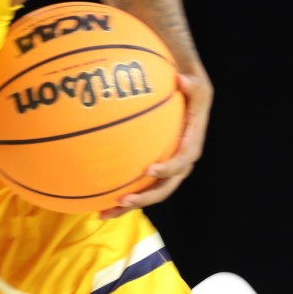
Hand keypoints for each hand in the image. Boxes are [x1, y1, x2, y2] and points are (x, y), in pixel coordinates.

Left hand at [101, 71, 211, 218]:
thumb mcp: (195, 82)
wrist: (184, 94)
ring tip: (103, 213)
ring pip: (149, 193)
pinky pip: (138, 185)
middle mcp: (180, 162)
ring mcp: (165, 168)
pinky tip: (96, 202)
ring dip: (128, 206)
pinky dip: (120, 195)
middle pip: (165, 187)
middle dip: (145, 198)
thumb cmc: (188, 88)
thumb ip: (192, 85)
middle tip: (123, 201)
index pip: (182, 161)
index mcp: (192, 145)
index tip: (150, 169)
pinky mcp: (152, 168)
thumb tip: (182, 80)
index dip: (168, 169)